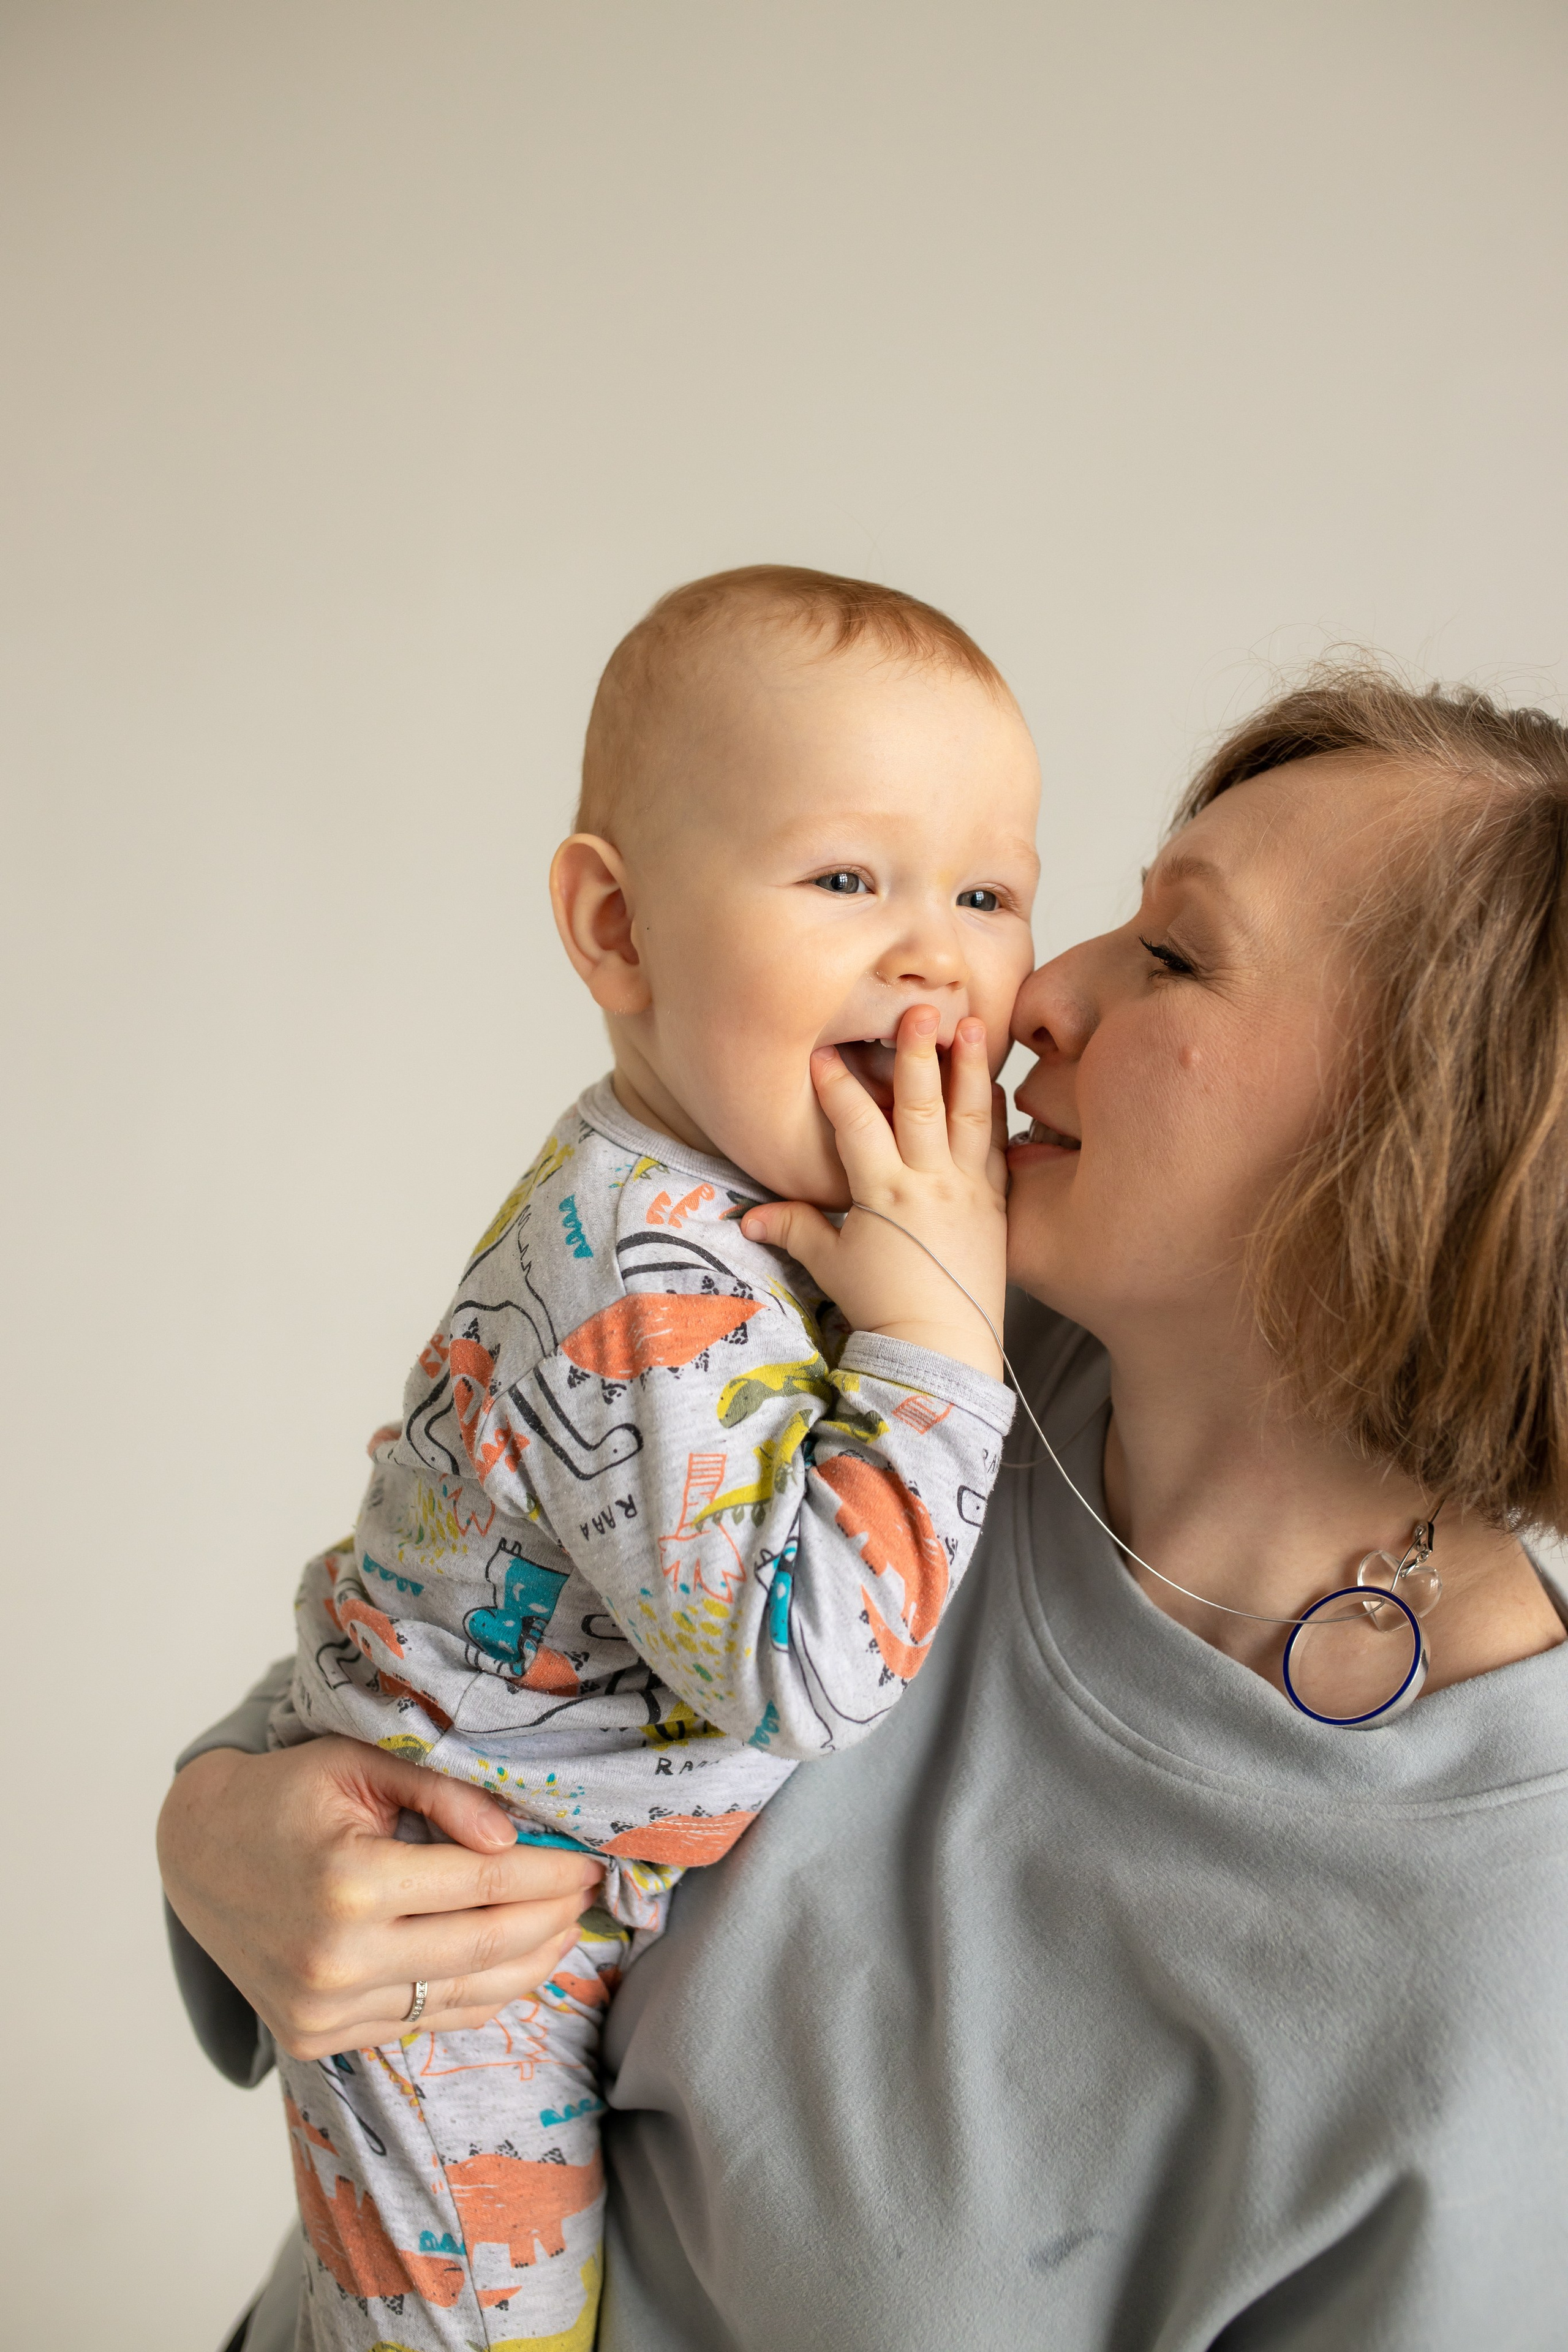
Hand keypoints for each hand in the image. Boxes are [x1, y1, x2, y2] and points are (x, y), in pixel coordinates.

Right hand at [157, 1737, 602, 2059]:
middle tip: (591, 1893)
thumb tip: (512, 1836)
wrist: (196, 1853)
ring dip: (528, 1966)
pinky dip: (477, 1996)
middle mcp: (339, 1959)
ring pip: (462, 1998)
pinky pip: (423, 2021)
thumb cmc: (284, 1795)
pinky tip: (512, 1965)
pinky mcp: (319, 2037)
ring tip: (567, 1930)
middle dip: (552, 1919)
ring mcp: (327, 2010)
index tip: (590, 1860)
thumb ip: (441, 1792)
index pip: (487, 1883)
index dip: (550, 1873)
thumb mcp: (358, 1764)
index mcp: (351, 1883)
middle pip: (485, 1947)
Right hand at [741, 1006, 1006, 1378]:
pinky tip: (994, 1084)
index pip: (857, 1123)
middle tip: (921, 1008)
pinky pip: (996, 1147)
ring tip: (975, 1025)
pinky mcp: (995, 1203)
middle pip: (922, 1103)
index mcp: (885, 1192)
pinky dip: (994, 1113)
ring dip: (971, 1068)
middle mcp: (930, 1182)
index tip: (824, 1054)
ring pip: (971, 1116)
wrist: (942, 1346)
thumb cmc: (883, 1306)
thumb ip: (793, 1228)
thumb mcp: (830, 1264)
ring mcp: (968, 1189)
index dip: (838, 1087)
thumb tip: (744, 1219)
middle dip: (918, 1052)